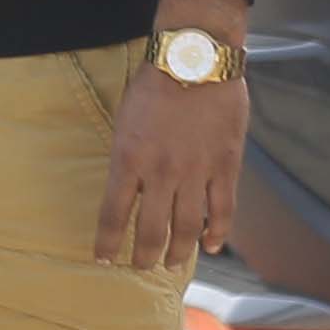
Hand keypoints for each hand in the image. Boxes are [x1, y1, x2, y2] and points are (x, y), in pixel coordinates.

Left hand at [97, 30, 247, 270]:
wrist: (195, 61)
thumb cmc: (154, 87)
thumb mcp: (124, 123)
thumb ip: (127, 159)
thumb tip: (128, 188)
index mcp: (127, 161)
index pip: (112, 215)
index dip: (106, 243)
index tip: (104, 261)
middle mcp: (160, 173)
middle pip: (150, 230)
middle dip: (143, 256)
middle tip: (141, 268)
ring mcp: (196, 172)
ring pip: (187, 227)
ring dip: (178, 252)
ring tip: (171, 266)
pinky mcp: (226, 166)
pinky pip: (222, 210)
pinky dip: (218, 233)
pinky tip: (212, 248)